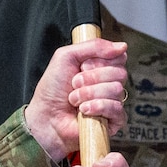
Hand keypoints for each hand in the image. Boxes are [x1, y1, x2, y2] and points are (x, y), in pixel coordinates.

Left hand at [24, 40, 128, 162]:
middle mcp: (108, 84)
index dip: (100, 61)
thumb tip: (122, 46)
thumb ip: (94, 46)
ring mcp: (112, 102)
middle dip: (92, 77)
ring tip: (74, 100)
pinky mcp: (113, 121)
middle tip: (74, 83)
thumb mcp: (66, 56)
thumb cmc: (52, 89)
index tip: (83, 66)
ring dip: (89, 93)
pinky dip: (98, 107)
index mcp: (101, 68)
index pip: (119, 57)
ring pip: (117, 90)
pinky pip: (117, 109)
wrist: (45, 117)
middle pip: (119, 73)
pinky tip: (84, 110)